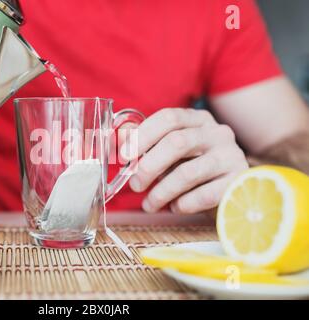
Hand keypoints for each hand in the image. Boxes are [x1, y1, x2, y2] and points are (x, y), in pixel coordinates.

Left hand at [120, 108, 248, 213]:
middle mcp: (218, 133)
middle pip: (177, 142)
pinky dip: (183, 204)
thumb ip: (147, 144)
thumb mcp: (171, 152)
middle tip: (135, 185)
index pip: (168, 118)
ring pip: (187, 172)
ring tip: (150, 204)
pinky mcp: (238, 182)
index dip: (143, 135)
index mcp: (198, 120)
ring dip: (161, 192)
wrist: (234, 190)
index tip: (124, 156)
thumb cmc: (194, 168)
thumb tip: (118, 140)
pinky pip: (203, 195)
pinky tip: (175, 207)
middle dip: (149, 166)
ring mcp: (231, 156)